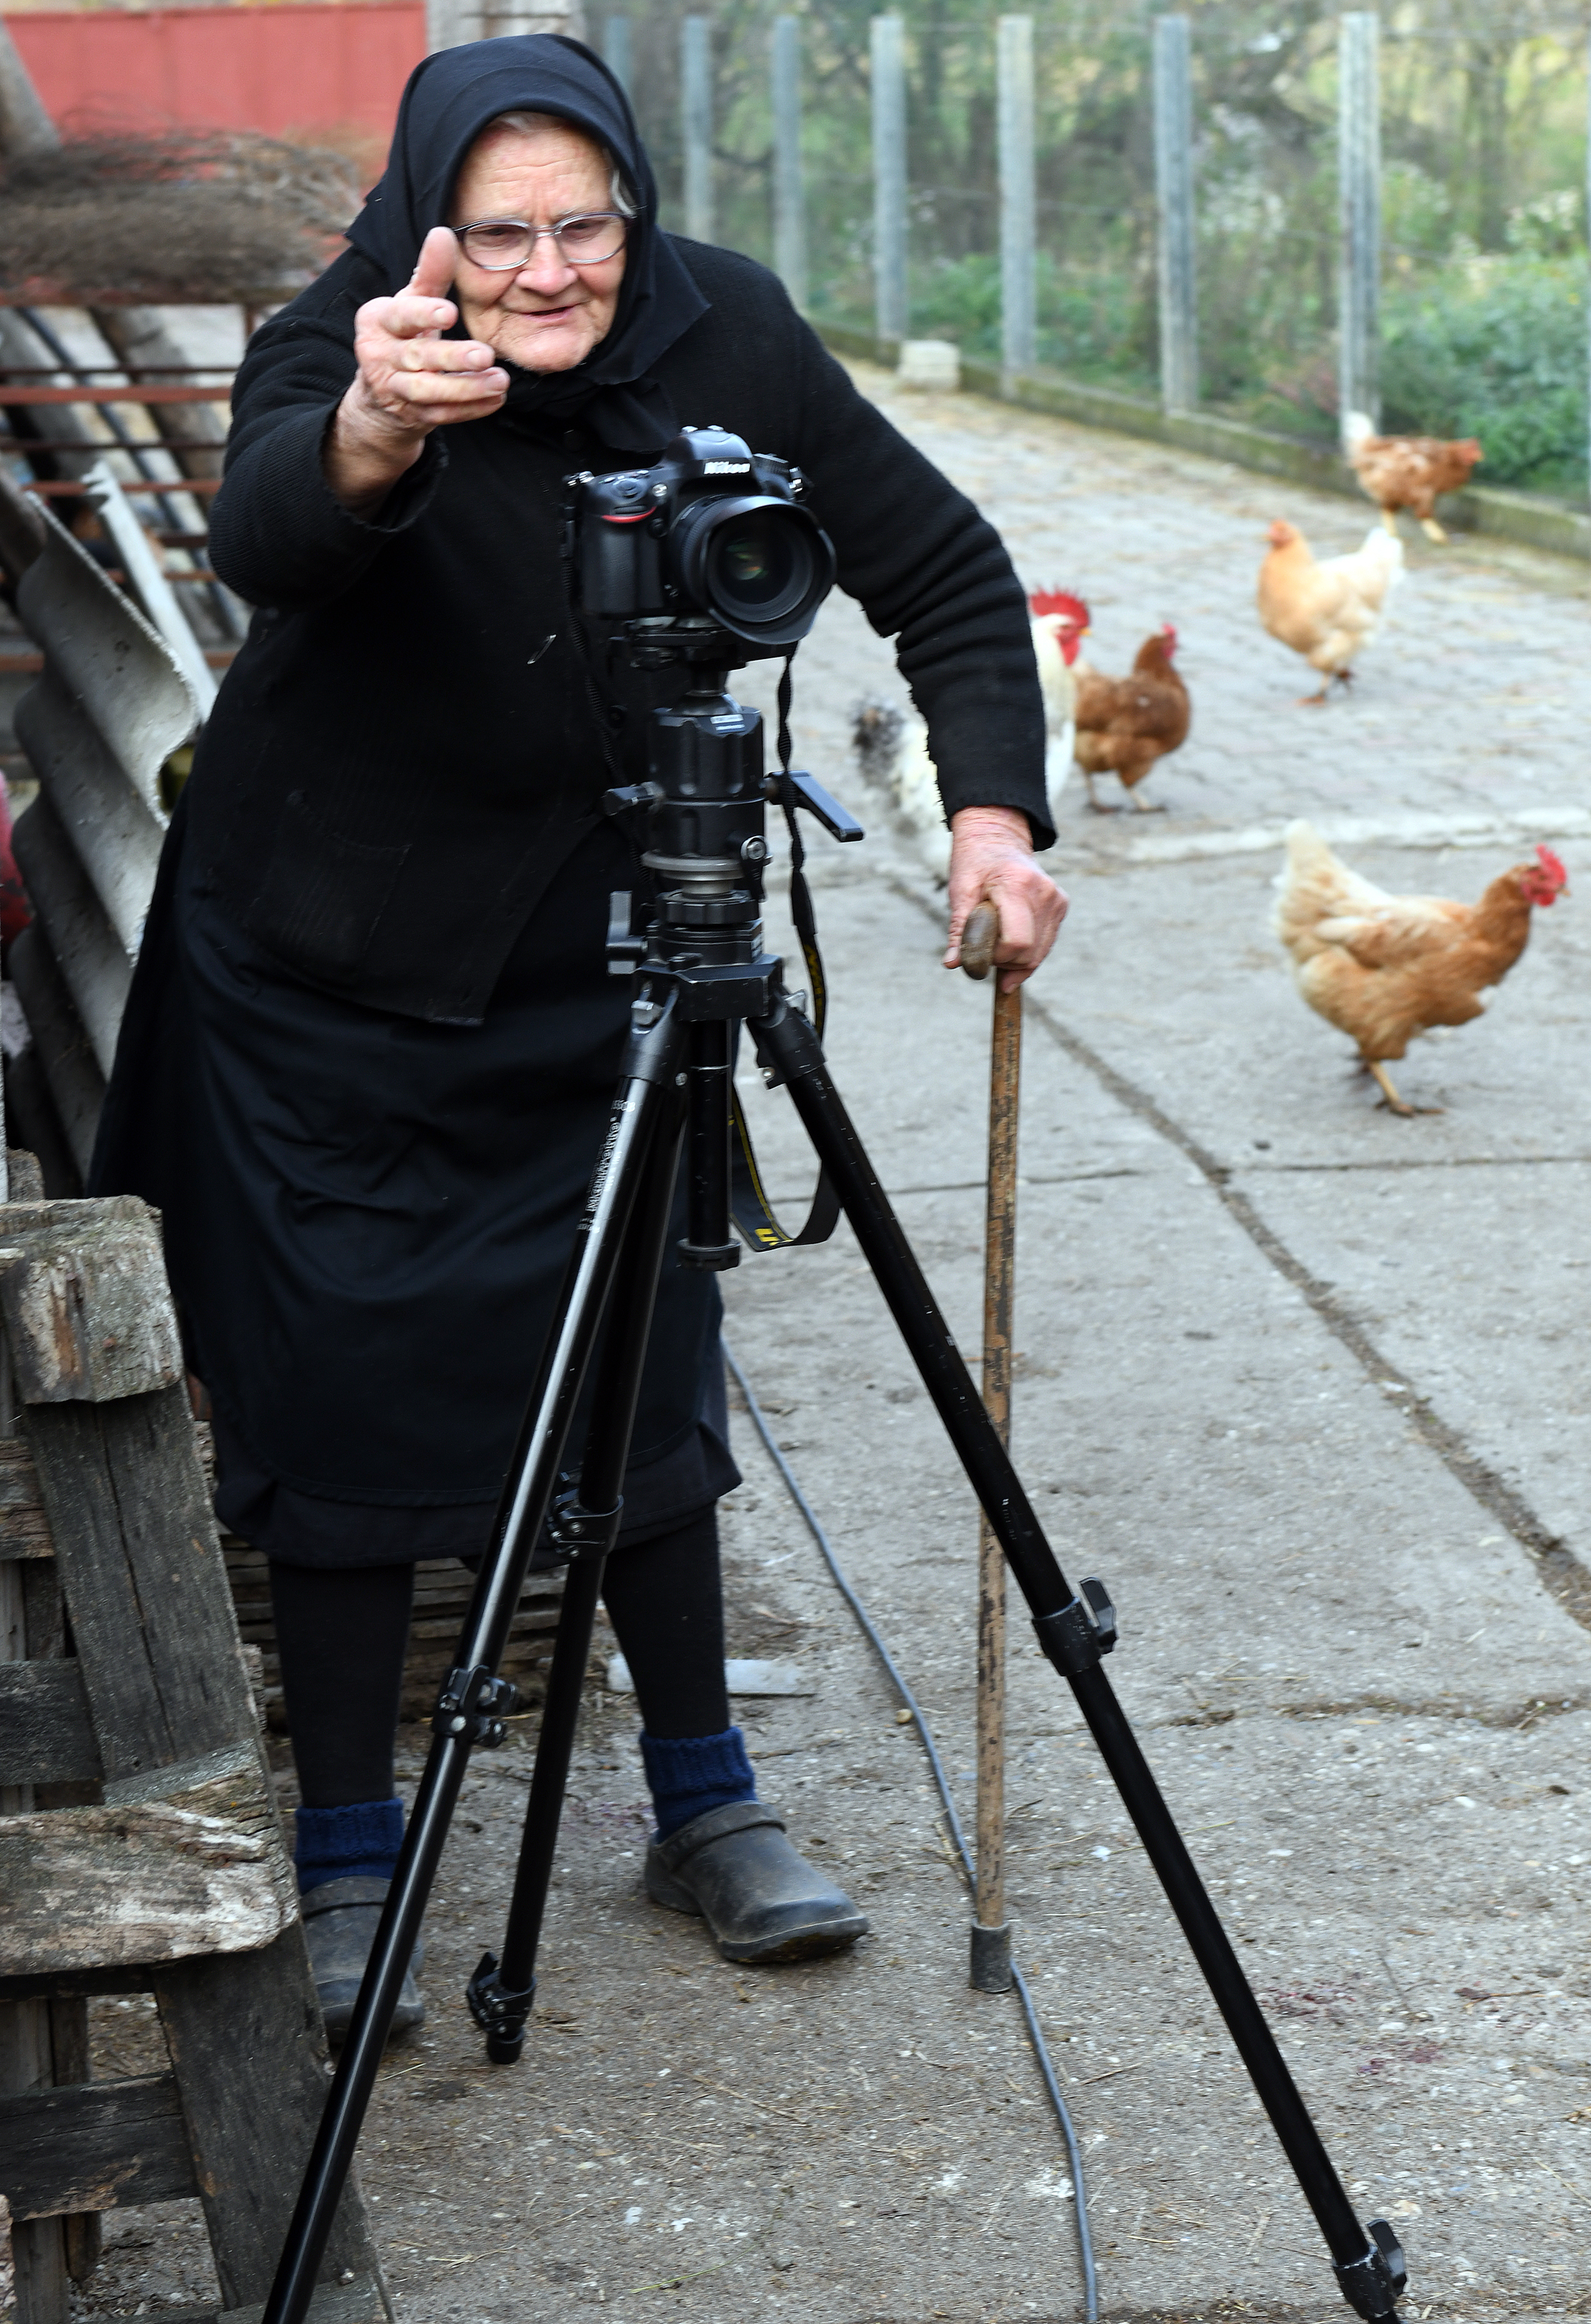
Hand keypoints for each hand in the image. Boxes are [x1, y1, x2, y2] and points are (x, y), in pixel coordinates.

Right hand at [325, 228, 509, 512]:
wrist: (382, 392)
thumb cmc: (404, 335)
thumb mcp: (411, 301)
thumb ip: (430, 273)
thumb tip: (443, 232)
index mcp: (376, 320)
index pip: (401, 316)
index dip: (424, 314)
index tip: (449, 312)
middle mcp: (377, 354)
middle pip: (419, 357)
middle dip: (453, 357)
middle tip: (487, 354)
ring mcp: (392, 389)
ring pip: (429, 391)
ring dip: (466, 388)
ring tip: (500, 381)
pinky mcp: (410, 416)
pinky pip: (441, 415)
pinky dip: (469, 409)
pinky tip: (495, 398)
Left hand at [943, 806, 1067, 993]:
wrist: (998, 837)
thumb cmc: (975, 862)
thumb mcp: (960, 892)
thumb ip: (959, 929)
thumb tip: (952, 964)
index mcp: (1018, 885)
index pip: (1016, 942)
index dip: (996, 956)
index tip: (978, 950)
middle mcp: (1044, 893)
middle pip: (1029, 953)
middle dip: (1003, 961)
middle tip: (983, 946)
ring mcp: (1057, 900)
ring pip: (1039, 954)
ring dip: (1014, 960)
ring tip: (994, 942)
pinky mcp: (1060, 906)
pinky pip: (1045, 945)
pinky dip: (1026, 953)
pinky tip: (1008, 945)